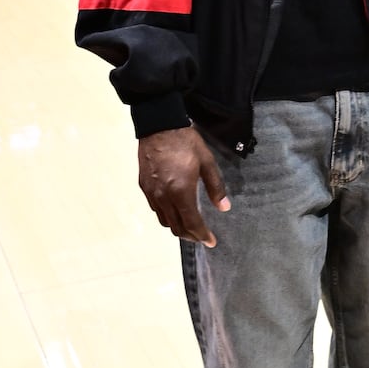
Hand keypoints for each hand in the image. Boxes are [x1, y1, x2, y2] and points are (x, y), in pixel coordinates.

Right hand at [137, 127, 229, 244]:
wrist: (159, 125)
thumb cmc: (186, 142)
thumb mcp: (207, 162)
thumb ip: (215, 187)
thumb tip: (224, 208)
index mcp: (181, 191)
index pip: (192, 223)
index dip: (202, 235)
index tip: (211, 242)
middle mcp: (163, 197)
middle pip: (176, 227)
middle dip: (190, 235)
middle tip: (202, 236)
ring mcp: (151, 193)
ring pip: (164, 220)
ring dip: (178, 227)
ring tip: (189, 225)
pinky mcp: (143, 187)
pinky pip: (155, 209)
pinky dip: (167, 215)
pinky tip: (174, 210)